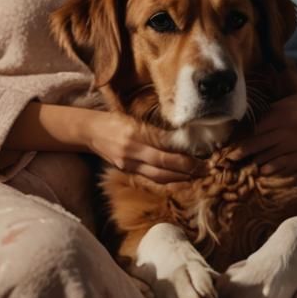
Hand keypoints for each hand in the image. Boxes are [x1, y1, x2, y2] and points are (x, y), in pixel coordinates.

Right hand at [87, 110, 201, 183]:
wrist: (90, 131)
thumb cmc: (114, 119)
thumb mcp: (134, 118)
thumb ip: (155, 130)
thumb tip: (183, 138)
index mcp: (134, 133)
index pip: (164, 145)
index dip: (184, 152)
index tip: (202, 154)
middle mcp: (131, 150)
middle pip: (163, 164)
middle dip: (187, 168)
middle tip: (206, 169)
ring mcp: (127, 163)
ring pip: (158, 176)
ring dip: (180, 178)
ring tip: (197, 175)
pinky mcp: (126, 170)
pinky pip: (150, 178)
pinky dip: (167, 179)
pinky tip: (180, 177)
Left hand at [228, 91, 296, 174]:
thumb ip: (278, 108)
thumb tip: (258, 118)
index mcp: (283, 111)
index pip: (256, 126)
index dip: (242, 137)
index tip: (229, 145)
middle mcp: (287, 126)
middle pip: (257, 142)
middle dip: (240, 152)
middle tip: (226, 161)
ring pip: (268, 155)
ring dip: (255, 162)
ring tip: (244, 168)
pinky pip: (284, 164)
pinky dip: (272, 168)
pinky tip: (264, 171)